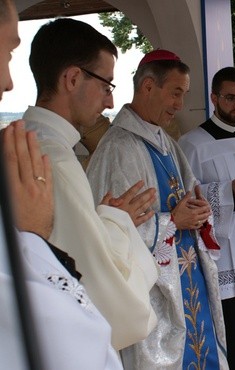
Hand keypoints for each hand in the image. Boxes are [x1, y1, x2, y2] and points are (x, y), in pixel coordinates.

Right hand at [2, 120, 53, 238]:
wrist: (29, 241)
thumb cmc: (13, 224)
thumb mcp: (5, 204)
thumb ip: (7, 182)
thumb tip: (8, 167)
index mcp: (12, 189)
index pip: (10, 160)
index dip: (8, 143)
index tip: (8, 129)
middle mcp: (26, 187)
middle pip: (22, 158)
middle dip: (20, 139)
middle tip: (19, 124)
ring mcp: (38, 191)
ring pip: (36, 164)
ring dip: (33, 147)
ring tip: (31, 133)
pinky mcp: (47, 197)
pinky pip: (47, 177)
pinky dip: (46, 165)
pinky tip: (44, 155)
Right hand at [101, 180, 155, 226]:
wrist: (108, 231)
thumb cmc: (104, 218)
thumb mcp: (102, 206)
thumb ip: (107, 199)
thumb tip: (110, 192)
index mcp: (121, 203)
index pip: (131, 193)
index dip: (137, 187)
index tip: (142, 182)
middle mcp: (129, 208)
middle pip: (140, 199)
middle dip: (147, 193)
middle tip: (153, 189)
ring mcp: (132, 216)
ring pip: (143, 207)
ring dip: (149, 202)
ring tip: (155, 197)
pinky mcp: (134, 224)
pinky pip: (143, 219)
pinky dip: (148, 215)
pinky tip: (153, 212)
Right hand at [172, 189, 211, 229]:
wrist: (171, 222)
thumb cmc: (176, 212)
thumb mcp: (181, 203)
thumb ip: (186, 197)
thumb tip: (190, 191)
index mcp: (194, 212)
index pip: (203, 209)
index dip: (207, 207)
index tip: (209, 206)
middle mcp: (195, 218)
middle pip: (204, 216)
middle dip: (208, 213)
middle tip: (210, 212)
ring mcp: (193, 223)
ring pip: (202, 221)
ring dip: (205, 219)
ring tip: (207, 217)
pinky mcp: (190, 227)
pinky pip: (197, 226)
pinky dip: (200, 225)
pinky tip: (201, 224)